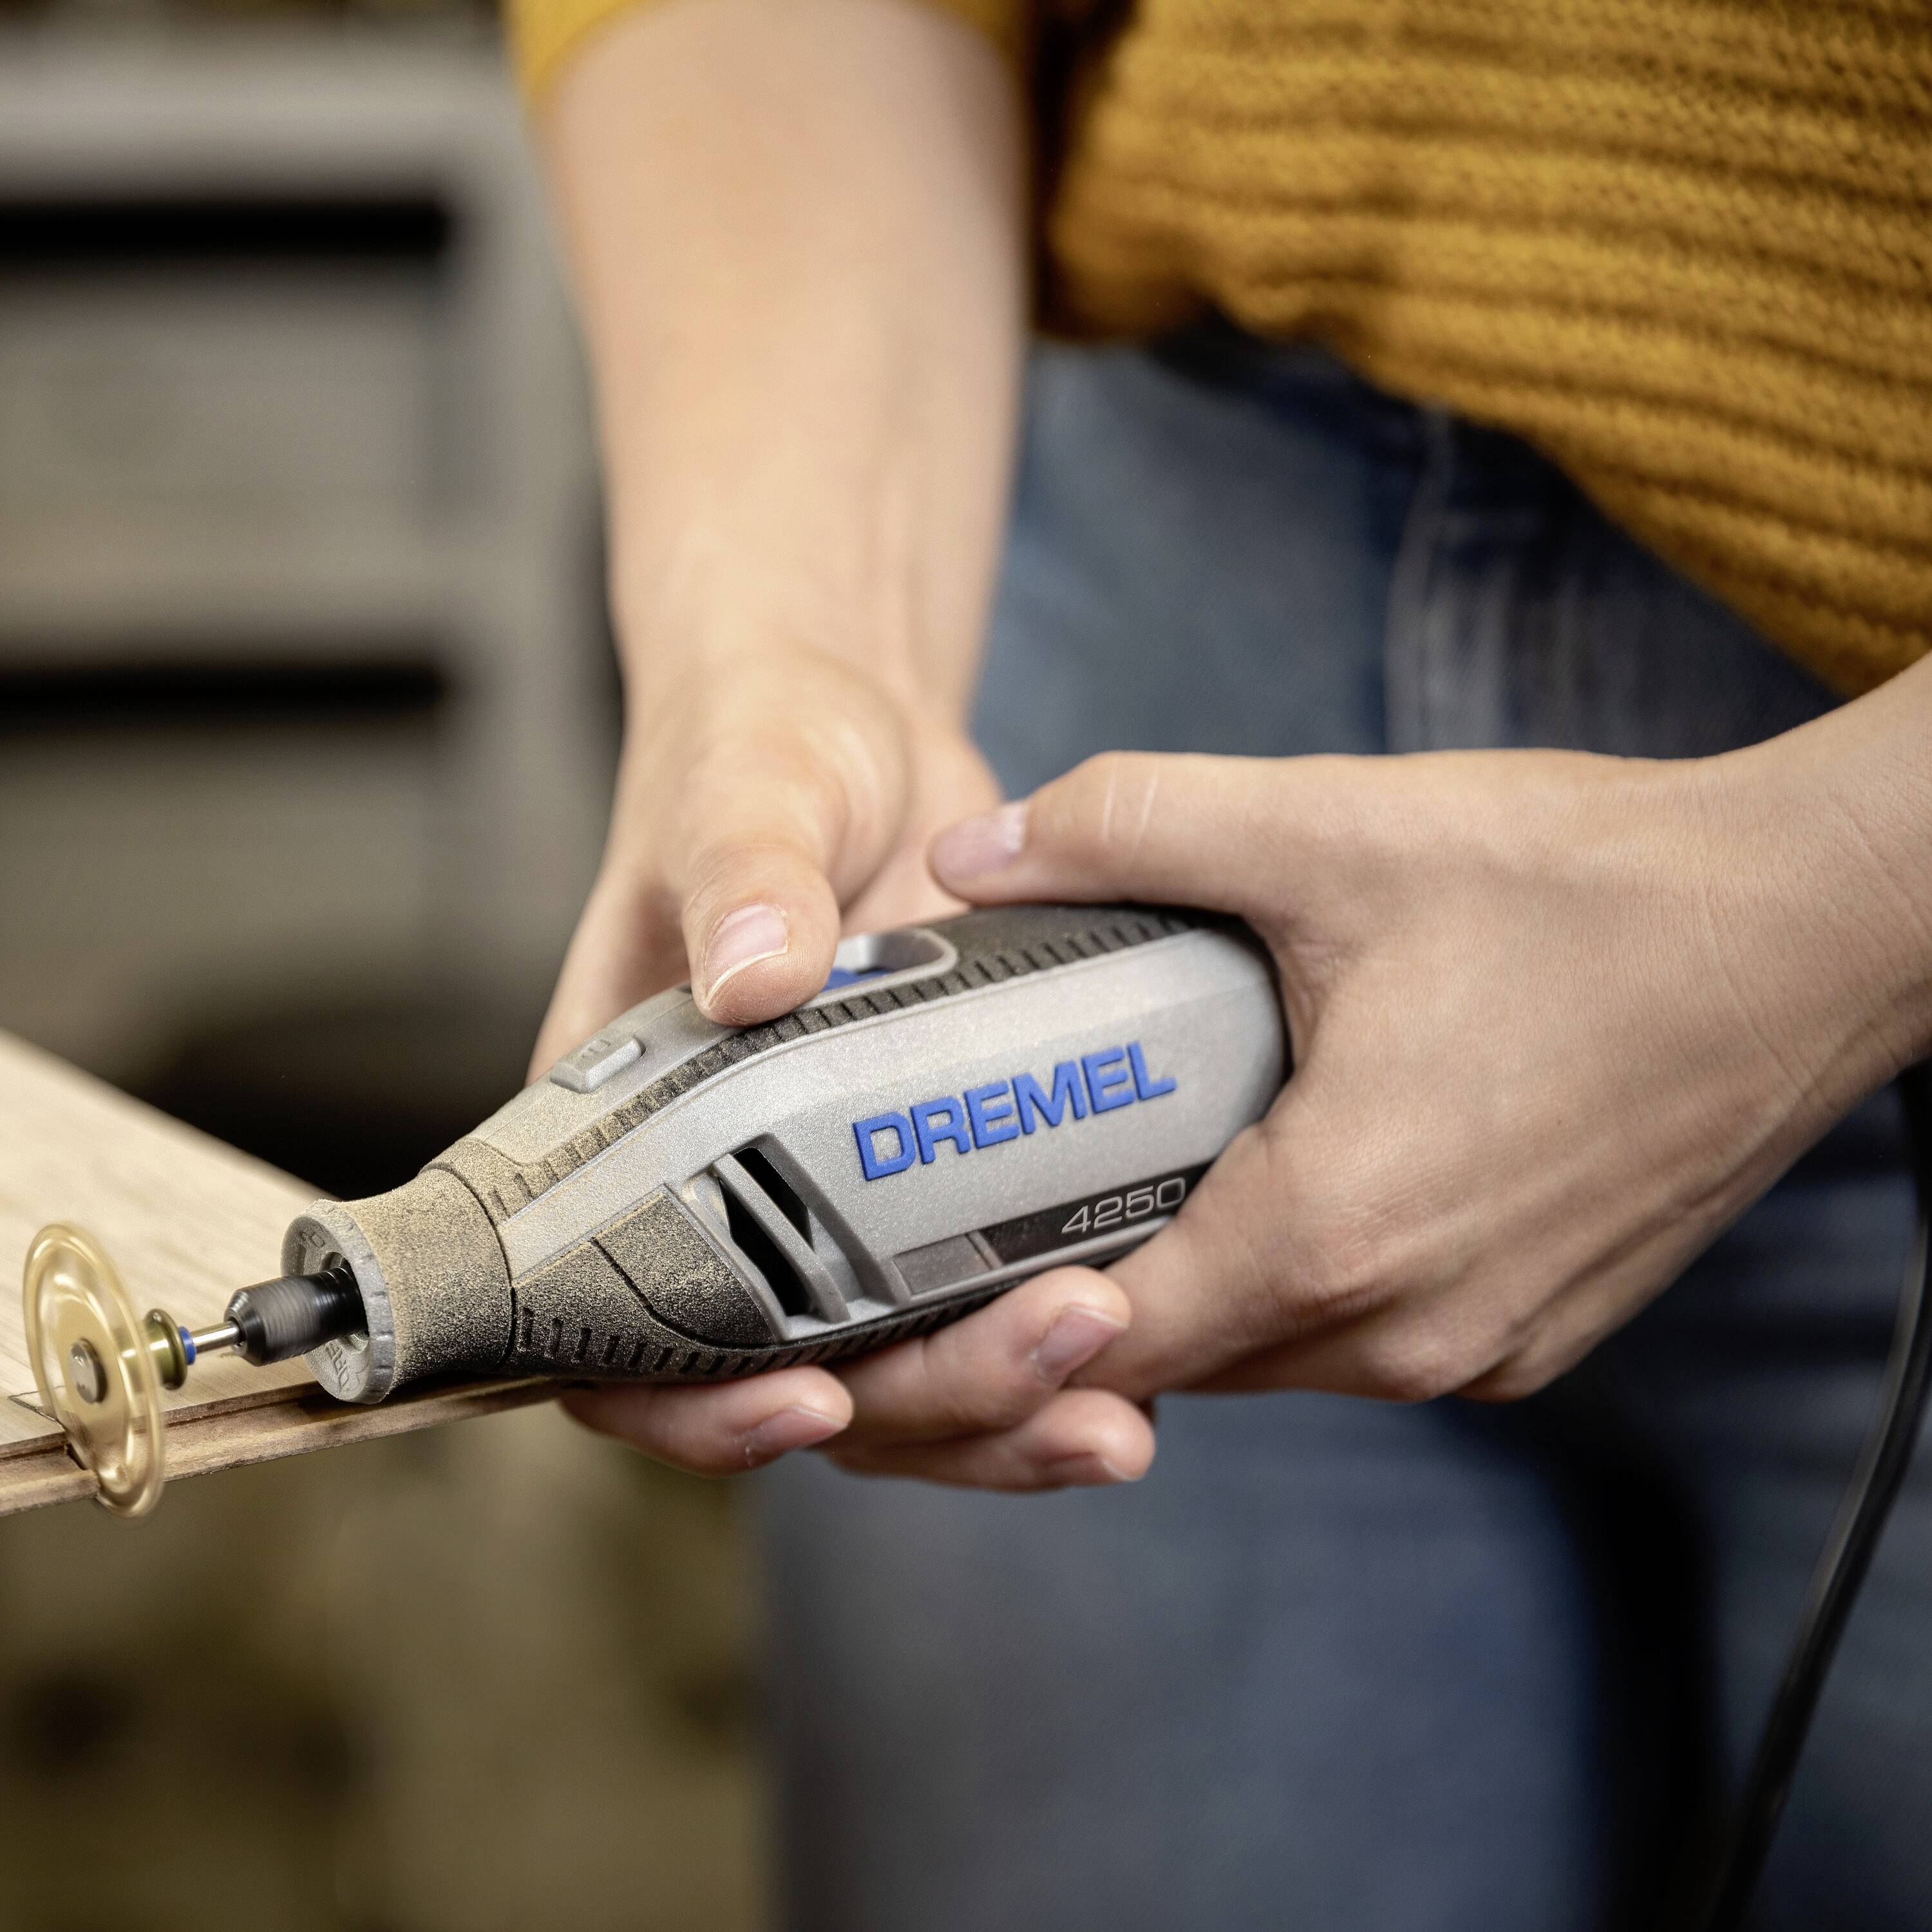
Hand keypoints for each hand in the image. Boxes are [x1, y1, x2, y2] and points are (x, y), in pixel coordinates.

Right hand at [530, 0, 1026, 1472]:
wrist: (841, 714)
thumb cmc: (772, 712)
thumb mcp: (767, 750)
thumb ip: (747, 852)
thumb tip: (735, 975)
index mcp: (617, 1104)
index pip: (595, 1312)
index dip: (682, 1395)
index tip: (815, 1401)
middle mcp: (703, 1176)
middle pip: (753, 1365)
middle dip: (896, 1419)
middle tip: (1057, 1423)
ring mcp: (809, 1188)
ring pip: (869, 1349)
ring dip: (990, 1401)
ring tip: (1128, 1412)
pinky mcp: (903, 1171)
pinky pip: (950, 1288)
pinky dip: (1033, 1327)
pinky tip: (1141, 1334)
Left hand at [805, 729, 1930, 1487]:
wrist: (1818, 930)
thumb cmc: (1596, 885)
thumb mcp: (1335, 824)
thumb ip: (1128, 826)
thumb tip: (970, 848)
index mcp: (1338, 1231)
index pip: (1101, 1344)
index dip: (986, 1326)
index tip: (908, 1285)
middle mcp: (1409, 1331)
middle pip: (1174, 1362)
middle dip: (1069, 1308)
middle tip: (988, 1213)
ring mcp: (1483, 1348)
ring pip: (1266, 1357)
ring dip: (1183, 1292)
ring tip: (1115, 1183)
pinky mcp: (1533, 1328)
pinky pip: (1358, 1340)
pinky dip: (1285, 1287)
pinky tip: (1263, 1179)